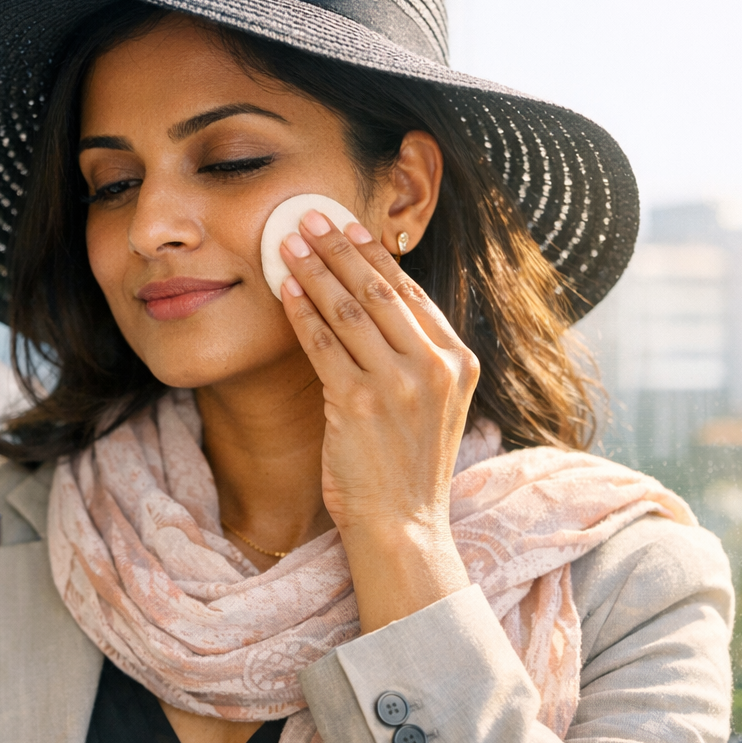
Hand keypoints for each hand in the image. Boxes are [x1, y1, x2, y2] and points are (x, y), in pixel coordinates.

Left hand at [278, 209, 476, 629]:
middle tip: (308, 217)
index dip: (374, 255)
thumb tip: (374, 303)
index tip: (348, 226)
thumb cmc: (407, 467)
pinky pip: (322, 343)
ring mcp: (398, 384)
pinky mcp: (358, 402)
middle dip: (339, 248)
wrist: (402, 525)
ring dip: (313, 269)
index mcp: (459, 362)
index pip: (411, 293)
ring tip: (286, 243)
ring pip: (348, 309)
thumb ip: (417, 357)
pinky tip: (283, 289)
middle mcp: (434, 367)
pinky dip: (300, 311)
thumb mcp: (432, 405)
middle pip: (379, 290)